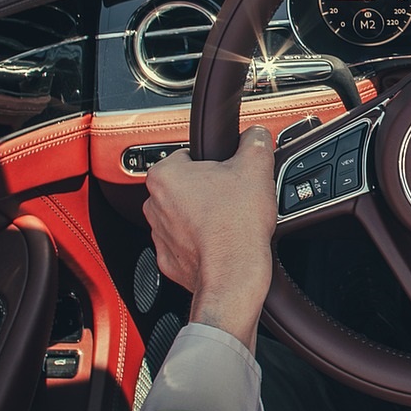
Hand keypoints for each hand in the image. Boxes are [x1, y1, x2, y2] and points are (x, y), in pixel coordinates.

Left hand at [142, 126, 275, 348]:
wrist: (234, 275)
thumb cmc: (236, 226)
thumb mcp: (255, 168)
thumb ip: (255, 141)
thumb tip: (256, 135)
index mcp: (165, 175)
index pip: (190, 155)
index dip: (216, 163)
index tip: (231, 175)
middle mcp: (154, 204)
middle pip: (187, 185)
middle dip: (209, 189)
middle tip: (234, 197)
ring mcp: (159, 234)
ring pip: (185, 214)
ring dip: (204, 215)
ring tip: (230, 221)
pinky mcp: (169, 259)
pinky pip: (187, 243)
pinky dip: (202, 242)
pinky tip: (222, 242)